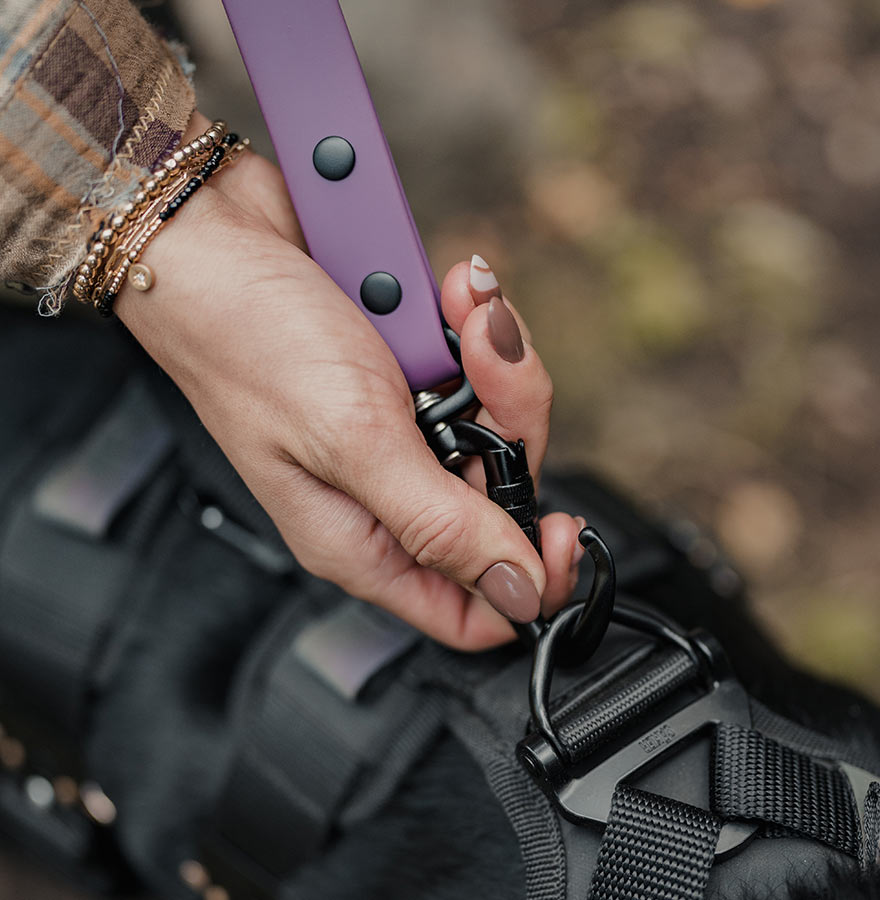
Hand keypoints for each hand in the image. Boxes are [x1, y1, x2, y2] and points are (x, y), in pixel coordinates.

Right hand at [115, 114, 583, 648]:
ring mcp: (406, 425)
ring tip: (458, 306)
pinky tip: (452, 289)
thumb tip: (519, 593)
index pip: (473, 607)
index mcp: (364, 538)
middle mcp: (390, 490)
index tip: (565, 528)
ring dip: (496, 353)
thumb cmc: (250, 339)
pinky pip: (483, 360)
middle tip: (482, 361)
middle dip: (513, 421)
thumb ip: (440, 523)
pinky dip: (477, 319)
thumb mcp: (351, 441)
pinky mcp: (415, 369)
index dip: (531, 583)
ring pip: (504, 419)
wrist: (213, 230)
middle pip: (506, 495)